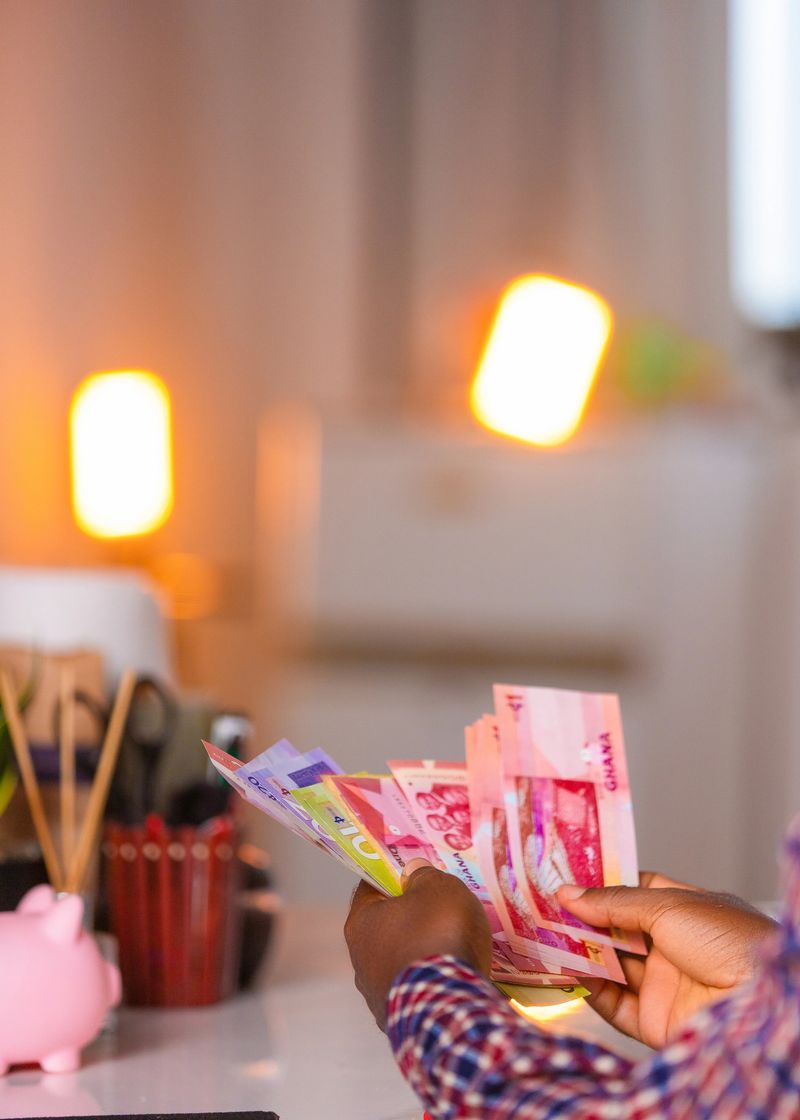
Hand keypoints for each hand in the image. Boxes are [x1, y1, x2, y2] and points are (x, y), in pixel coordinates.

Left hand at [344, 860, 491, 1029]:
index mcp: (360, 923)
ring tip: (455, 948)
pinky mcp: (399, 1022)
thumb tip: (412, 873)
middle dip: (412, 919)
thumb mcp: (439, 889)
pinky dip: (433, 983)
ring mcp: (378, 995)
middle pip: (387, 928)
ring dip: (423, 954)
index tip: (416, 874)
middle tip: (441, 911)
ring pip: (402, 962)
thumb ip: (424, 876)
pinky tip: (455, 978)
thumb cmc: (437, 938)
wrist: (448, 1010)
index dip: (393, 877)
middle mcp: (360, 961)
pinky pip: (418, 991)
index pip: (371, 888)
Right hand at [557, 872, 778, 1047]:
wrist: (758, 1005)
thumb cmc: (730, 941)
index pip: (635, 894)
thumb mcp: (667, 906)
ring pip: (611, 967)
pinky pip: (614, 1005)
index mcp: (686, 911)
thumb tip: (567, 892)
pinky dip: (589, 990)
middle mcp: (673, 947)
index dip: (601, 887)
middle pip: (617, 931)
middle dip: (582, 921)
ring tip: (543, 937)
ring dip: (579, 955)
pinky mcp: (655, 1021)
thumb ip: (613, 901)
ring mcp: (664, 984)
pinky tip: (567, 972)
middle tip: (542, 909)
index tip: (564, 879)